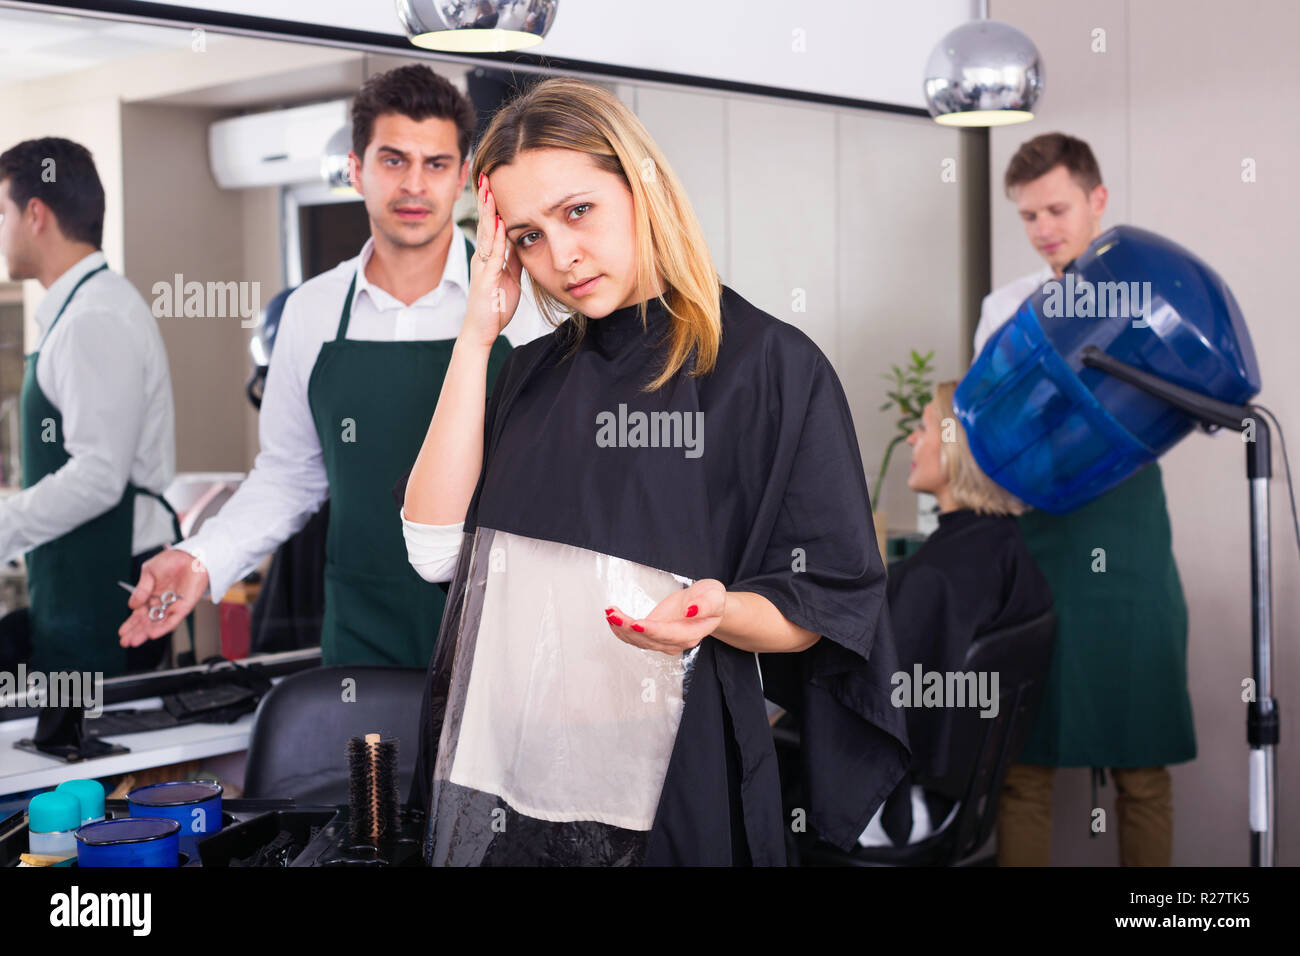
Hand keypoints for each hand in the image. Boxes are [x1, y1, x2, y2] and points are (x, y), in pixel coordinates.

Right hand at [118, 547, 208, 646]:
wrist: (191, 555)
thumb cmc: (171, 561)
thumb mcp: (149, 572)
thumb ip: (141, 589)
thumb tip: (131, 606)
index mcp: (150, 597)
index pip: (139, 614)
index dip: (130, 624)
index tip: (121, 633)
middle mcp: (161, 604)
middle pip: (146, 622)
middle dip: (135, 633)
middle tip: (125, 642)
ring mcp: (172, 607)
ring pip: (158, 624)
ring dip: (146, 633)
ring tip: (135, 641)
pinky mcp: (184, 607)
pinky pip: (173, 620)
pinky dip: (163, 628)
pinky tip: (152, 634)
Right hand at [462, 172, 524, 350]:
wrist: (481, 332)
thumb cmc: (494, 307)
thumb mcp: (510, 278)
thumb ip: (513, 258)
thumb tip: (522, 240)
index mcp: (488, 257)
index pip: (490, 224)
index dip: (491, 204)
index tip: (492, 182)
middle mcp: (482, 258)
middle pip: (484, 222)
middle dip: (485, 198)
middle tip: (485, 175)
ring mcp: (482, 268)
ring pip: (485, 234)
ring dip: (488, 211)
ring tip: (488, 189)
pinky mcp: (485, 280)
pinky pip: (492, 255)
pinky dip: (495, 238)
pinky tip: (498, 223)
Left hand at [604, 579, 726, 655]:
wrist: (705, 604)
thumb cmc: (710, 599)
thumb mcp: (713, 595)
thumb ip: (705, 604)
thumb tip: (691, 610)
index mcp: (691, 633)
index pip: (669, 635)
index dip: (651, 630)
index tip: (636, 622)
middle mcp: (675, 642)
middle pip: (649, 640)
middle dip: (628, 628)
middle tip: (614, 615)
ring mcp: (663, 640)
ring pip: (638, 640)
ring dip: (621, 629)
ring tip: (610, 613)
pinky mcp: (653, 634)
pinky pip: (635, 636)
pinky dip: (621, 628)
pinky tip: (613, 618)